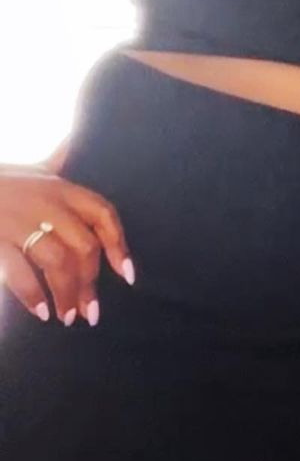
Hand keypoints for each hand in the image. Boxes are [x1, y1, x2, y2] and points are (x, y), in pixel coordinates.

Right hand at [0, 169, 133, 326]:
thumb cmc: (0, 180)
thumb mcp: (32, 168)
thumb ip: (56, 160)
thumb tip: (72, 141)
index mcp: (61, 187)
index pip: (103, 214)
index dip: (119, 244)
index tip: (127, 275)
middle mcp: (46, 202)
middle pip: (83, 246)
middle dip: (90, 283)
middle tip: (91, 313)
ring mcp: (19, 221)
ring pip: (57, 262)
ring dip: (66, 294)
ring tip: (67, 318)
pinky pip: (19, 271)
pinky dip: (32, 295)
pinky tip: (41, 311)